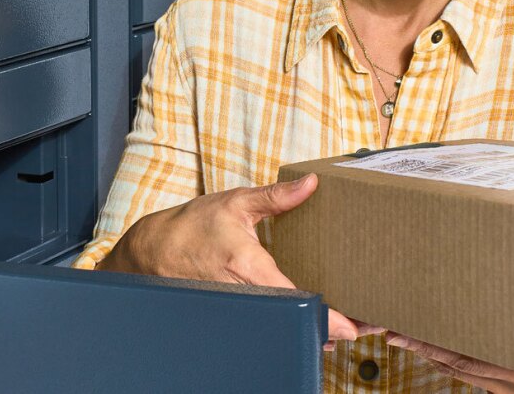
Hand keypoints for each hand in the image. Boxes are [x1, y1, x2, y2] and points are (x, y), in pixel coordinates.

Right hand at [97, 173, 377, 348]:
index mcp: (247, 265)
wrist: (154, 250)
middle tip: (358, 328)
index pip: (291, 296)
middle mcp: (242, 293)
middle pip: (289, 318)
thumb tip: (312, 183)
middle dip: (323, 327)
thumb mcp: (236, 202)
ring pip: (277, 326)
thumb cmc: (194, 225)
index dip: (321, 315)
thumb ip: (276, 196)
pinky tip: (306, 322)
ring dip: (306, 328)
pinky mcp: (230, 313)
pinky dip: (285, 325)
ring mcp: (235, 308)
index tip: (347, 326)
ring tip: (338, 329)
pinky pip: (262, 323)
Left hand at [384, 332, 513, 393]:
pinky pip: (483, 382)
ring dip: (438, 355)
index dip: (430, 343)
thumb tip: (500, 294)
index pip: (466, 356)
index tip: (402, 329)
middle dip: (424, 347)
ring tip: (408, 336)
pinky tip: (446, 352)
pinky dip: (461, 366)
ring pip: (467, 374)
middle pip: (458, 365)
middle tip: (392, 330)